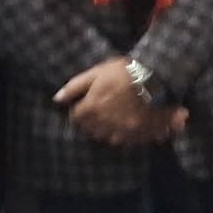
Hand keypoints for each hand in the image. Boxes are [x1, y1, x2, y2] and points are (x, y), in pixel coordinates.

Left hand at [55, 58, 187, 145]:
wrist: (156, 75)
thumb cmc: (124, 71)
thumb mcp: (96, 73)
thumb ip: (75, 87)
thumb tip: (57, 99)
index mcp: (91, 108)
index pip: (76, 117)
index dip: (80, 110)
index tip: (86, 104)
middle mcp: (104, 123)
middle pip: (91, 130)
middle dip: (93, 122)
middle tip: (101, 111)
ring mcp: (121, 130)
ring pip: (107, 138)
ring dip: (108, 130)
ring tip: (114, 119)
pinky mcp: (138, 133)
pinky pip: (126, 141)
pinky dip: (125, 135)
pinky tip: (129, 126)